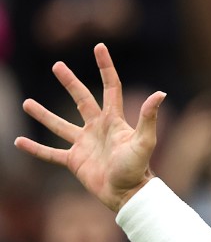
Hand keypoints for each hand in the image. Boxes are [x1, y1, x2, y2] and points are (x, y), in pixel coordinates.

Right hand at [14, 44, 163, 212]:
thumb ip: (148, 118)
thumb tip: (160, 93)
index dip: (105, 66)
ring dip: (43, 114)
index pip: (110, 87)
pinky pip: (50, 153)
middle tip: (57, 65)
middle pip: (81, 99)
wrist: (128, 194)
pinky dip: (35, 149)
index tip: (99, 47)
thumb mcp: (144, 141)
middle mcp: (98, 128)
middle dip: (70, 82)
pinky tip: (19, 142)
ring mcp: (84, 144)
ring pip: (59, 125)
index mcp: (114, 120)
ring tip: (26, 103)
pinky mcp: (74, 161)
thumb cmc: (139, 168)